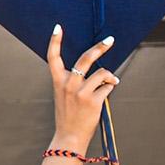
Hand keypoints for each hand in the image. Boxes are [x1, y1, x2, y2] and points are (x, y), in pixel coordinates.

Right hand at [46, 25, 119, 151]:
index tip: (58, 28)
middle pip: (85, 58)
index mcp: (58, 81)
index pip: (53, 58)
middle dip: (100, 47)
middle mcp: (68, 84)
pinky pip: (108, 86)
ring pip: (102, 73)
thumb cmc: (69, 115)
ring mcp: (80, 92)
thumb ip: (76, 81)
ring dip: (109, 76)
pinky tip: (106, 95)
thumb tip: (100, 70)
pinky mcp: (93, 100)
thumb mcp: (65, 95)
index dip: (55, 41)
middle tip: (110, 40)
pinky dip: (110, 88)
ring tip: (111, 81)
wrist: (69, 137)